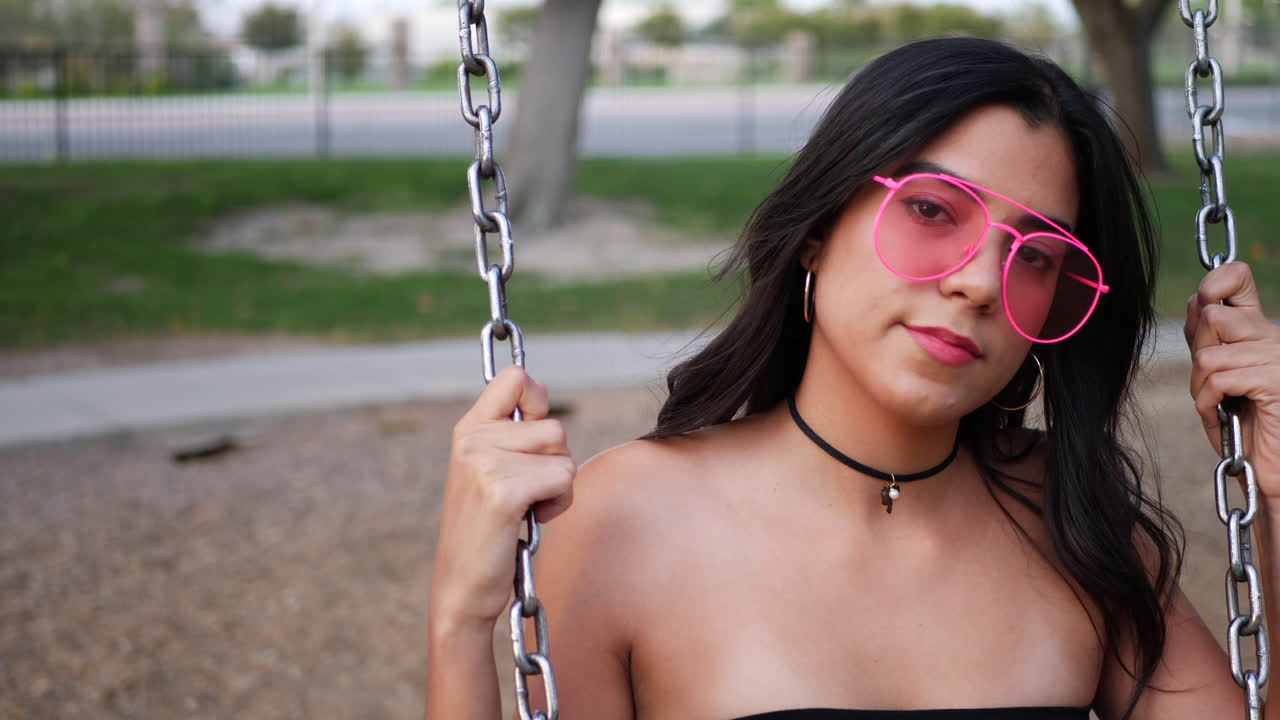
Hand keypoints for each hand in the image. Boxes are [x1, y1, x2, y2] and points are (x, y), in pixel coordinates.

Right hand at [430, 366, 575, 630]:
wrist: (462, 586)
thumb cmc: (487, 531)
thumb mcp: (491, 470)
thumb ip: (513, 431)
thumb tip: (541, 386)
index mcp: (468, 430)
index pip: (515, 378)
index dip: (538, 400)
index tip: (532, 437)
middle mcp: (472, 440)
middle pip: (554, 426)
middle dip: (556, 463)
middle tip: (527, 493)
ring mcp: (484, 463)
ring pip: (562, 454)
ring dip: (558, 486)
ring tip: (528, 508)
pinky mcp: (502, 491)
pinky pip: (562, 480)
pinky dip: (558, 504)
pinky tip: (530, 521)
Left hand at [1185, 261, 1279, 501]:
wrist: (1273, 466)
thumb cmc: (1245, 425)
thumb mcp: (1219, 376)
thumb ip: (1209, 341)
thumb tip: (1197, 301)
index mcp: (1260, 330)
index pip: (1237, 279)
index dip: (1213, 281)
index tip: (1204, 300)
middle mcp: (1272, 337)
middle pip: (1211, 316)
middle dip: (1196, 354)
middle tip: (1210, 385)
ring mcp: (1276, 357)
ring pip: (1208, 353)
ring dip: (1200, 386)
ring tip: (1217, 405)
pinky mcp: (1274, 381)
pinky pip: (1219, 378)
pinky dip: (1209, 401)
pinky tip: (1223, 414)